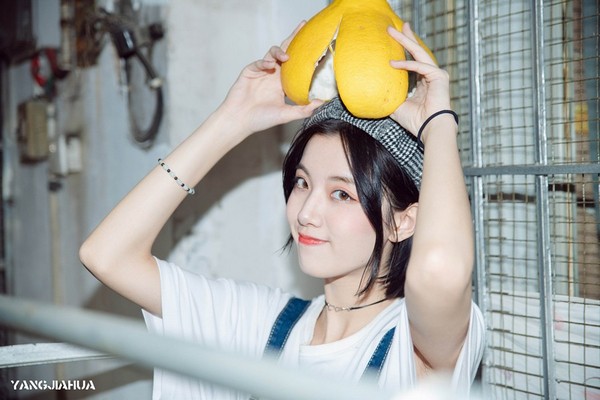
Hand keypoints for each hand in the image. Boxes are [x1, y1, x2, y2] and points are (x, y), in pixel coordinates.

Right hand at [217, 22, 322, 134]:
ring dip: (279, 52)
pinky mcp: (250, 72)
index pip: (296, 65)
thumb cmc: (261, 119)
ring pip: (272, 53)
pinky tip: (269, 65)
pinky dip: (264, 62)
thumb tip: (321, 103)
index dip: (304, 55)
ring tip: (286, 57)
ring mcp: (261, 72)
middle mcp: (273, 75)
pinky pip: (259, 62)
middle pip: (285, 52)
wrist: (239, 120)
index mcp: (282, 83)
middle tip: (303, 25)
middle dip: (293, 38)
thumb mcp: (286, 114)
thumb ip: (303, 109)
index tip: (315, 46)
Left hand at [387, 23, 452, 137]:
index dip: (404, 50)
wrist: (429, 129)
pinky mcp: (439, 77)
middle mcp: (431, 76)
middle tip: (395, 27)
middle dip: (406, 38)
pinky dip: (406, 65)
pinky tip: (393, 64)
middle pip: (417, 52)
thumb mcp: (396, 106)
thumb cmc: (415, 121)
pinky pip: (420, 66)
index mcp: (423, 82)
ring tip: (394, 31)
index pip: (413, 60)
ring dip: (406, 41)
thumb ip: (389, 95)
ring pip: (419, 53)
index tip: (393, 40)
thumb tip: (372, 91)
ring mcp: (436, 75)